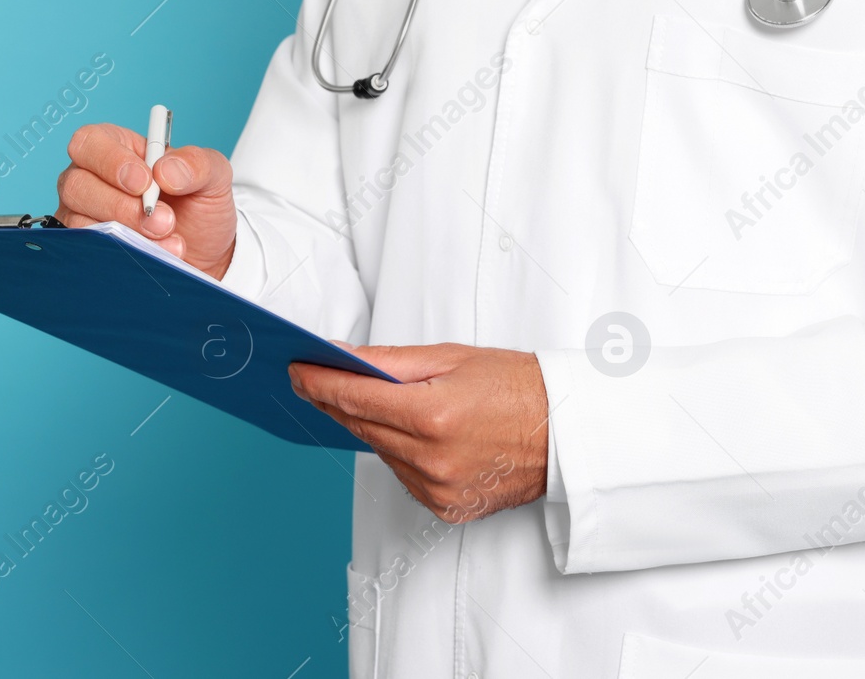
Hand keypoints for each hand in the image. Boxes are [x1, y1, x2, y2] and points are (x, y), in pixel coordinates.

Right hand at [55, 123, 237, 280]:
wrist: (206, 254)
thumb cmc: (199, 206)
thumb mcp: (213, 176)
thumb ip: (197, 163)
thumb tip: (165, 170)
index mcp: (116, 147)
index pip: (89, 142)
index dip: (111, 161)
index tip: (145, 182)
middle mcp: (91, 179)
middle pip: (77, 185)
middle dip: (123, 206)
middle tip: (163, 220)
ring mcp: (83, 215)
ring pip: (81, 222)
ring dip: (128, 234)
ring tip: (169, 240)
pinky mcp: (88, 248)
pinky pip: (90, 252)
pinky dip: (124, 255)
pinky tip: (154, 256)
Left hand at [289, 343, 549, 522]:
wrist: (566, 431)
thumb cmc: (518, 387)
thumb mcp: (452, 358)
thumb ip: (390, 361)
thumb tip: (342, 356)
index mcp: (432, 415)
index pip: (354, 397)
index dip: (318, 382)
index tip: (297, 370)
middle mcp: (431, 459)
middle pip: (361, 426)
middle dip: (337, 400)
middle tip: (316, 378)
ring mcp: (438, 489)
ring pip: (381, 452)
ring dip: (375, 428)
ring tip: (386, 403)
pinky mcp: (445, 508)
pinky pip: (404, 476)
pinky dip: (402, 454)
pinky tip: (418, 435)